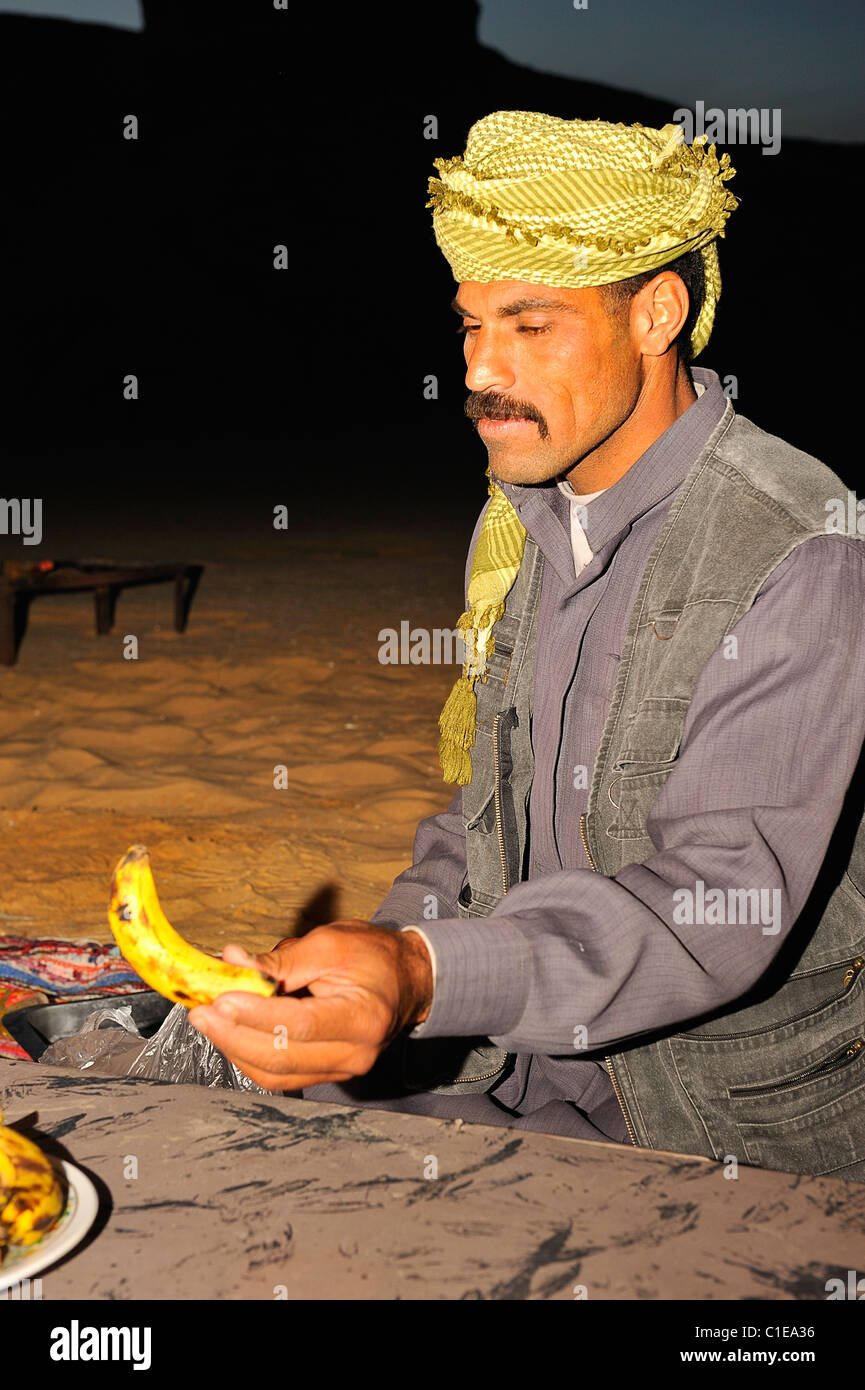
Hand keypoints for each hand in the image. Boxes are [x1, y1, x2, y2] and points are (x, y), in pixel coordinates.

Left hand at [187, 921, 432, 1091]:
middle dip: (233, 1034)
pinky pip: (279, 1075)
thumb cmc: (374, 957)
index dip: (256, 1014)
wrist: (408, 982)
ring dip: (234, 1047)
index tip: (221, 998)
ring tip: (208, 1019)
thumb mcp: (331, 944)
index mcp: (362, 1018)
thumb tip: (232, 962)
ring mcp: (340, 1070)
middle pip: (281, 1056)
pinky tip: (230, 1032)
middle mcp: (354, 1054)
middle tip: (200, 1010)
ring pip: (274, 1073)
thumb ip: (280, 961)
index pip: (301, 1024)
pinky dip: (249, 1055)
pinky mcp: (326, 1074)